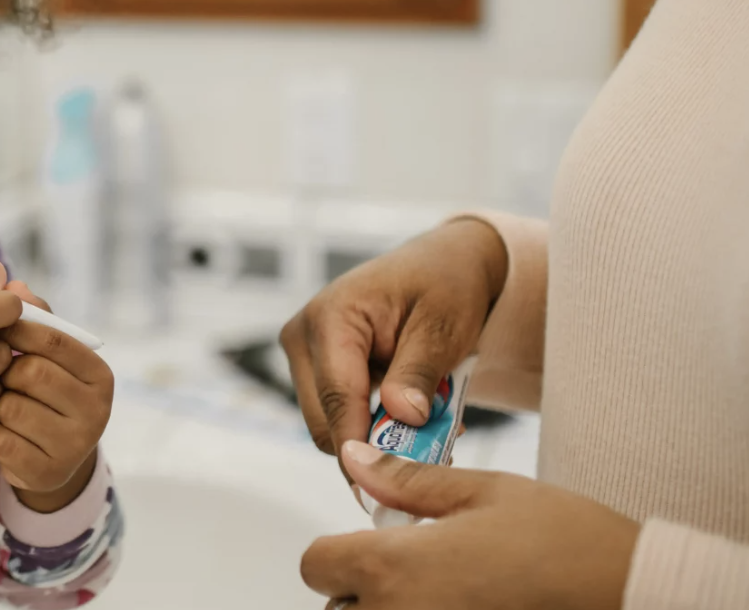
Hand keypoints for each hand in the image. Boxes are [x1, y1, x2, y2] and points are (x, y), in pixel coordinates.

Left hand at [0, 283, 112, 512]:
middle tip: (3, 376)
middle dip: (6, 372)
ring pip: (11, 406)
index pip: (52, 339)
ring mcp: (75, 445)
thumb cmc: (46, 394)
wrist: (51, 459)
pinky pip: (0, 439)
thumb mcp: (47, 356)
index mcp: (99, 374)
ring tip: (6, 405)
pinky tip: (5, 433)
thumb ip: (33, 317)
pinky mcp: (48, 471)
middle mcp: (97, 410)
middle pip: (29, 372)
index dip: (15, 328)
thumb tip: (11, 281)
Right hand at [279, 218, 507, 458]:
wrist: (443, 264)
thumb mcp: (442, 326)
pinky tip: (414, 416)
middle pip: (324, 420)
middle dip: (374, 444)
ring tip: (432, 428)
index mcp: (330, 317)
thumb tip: (401, 416)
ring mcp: (306, 352)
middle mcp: (304, 335)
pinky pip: (339, 413)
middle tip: (432, 453)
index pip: (336, 398)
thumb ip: (418, 372)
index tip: (389, 484)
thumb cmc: (444, 284)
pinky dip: (376, 425)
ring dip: (378, 436)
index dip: (360, 446)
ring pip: (330, 423)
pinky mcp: (318, 367)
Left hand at [301, 441, 639, 608]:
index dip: (338, 551)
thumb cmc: (567, 543)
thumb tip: (354, 458)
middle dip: (362, 591)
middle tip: (417, 574)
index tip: (371, 547)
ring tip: (441, 595)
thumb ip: (407, 483)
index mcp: (394, 567)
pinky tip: (459, 609)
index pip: (316, 564)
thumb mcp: (484, 493)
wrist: (633, 595)